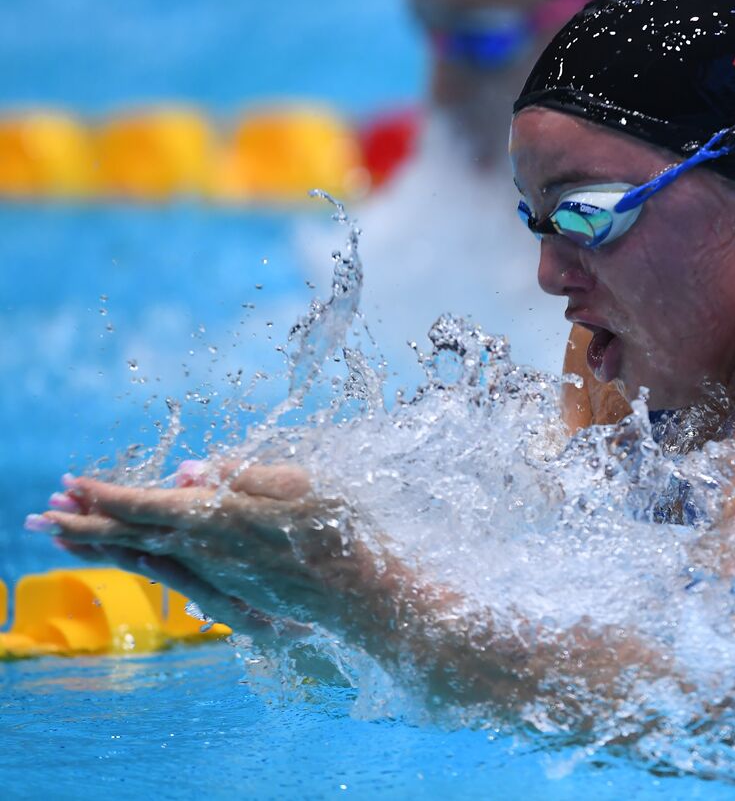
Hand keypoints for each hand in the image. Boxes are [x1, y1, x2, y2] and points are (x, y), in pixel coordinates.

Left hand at [34, 463, 373, 631]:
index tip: (68, 484)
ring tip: (62, 537)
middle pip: (131, 535)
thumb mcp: (298, 485)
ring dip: (99, 544)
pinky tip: (126, 555)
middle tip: (39, 515)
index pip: (146, 504)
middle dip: (81, 523)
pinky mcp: (226, 588)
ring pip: (144, 555)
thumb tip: (187, 471)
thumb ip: (240, 475)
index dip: (104, 494)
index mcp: (219, 517)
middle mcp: (207, 550)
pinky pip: (167, 570)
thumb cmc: (339, 531)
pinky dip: (136, 560)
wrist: (363, 594)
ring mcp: (214, 573)